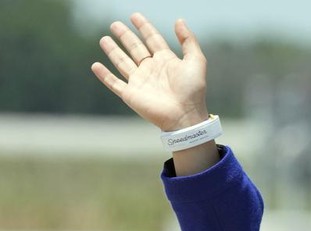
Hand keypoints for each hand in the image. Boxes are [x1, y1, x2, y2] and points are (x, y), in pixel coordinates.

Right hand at [91, 13, 208, 131]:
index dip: (144, 27)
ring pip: (122, 62)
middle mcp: (151, 70)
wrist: (184, 115)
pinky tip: (95, 66)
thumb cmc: (192, 90)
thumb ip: (188, 40)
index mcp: (166, 61)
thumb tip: (179, 20)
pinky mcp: (130, 94)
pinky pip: (114, 83)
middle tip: (115, 24)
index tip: (135, 16)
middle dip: (125, 36)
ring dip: (113, 51)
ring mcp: (140, 82)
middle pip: (135, 48)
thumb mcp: (196, 61)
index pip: (153, 39)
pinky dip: (104, 75)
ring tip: (104, 39)